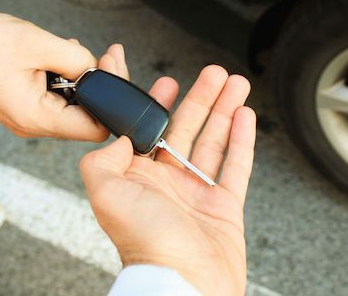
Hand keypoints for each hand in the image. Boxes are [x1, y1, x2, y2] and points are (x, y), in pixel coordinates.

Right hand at [0, 12, 128, 139]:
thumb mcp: (39, 44)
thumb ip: (77, 60)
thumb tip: (99, 72)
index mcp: (37, 118)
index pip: (95, 129)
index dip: (110, 101)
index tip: (110, 68)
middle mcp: (33, 126)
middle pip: (86, 117)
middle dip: (98, 83)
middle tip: (104, 54)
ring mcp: (28, 118)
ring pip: (72, 106)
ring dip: (80, 78)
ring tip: (72, 50)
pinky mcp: (24, 107)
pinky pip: (55, 99)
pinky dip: (64, 79)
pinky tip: (59, 56)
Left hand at [80, 65, 255, 294]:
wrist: (183, 283)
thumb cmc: (144, 244)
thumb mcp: (107, 195)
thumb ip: (103, 159)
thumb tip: (120, 136)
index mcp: (135, 175)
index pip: (140, 127)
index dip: (146, 98)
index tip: (155, 75)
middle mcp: (164, 180)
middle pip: (183, 127)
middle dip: (198, 97)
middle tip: (212, 72)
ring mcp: (195, 191)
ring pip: (211, 140)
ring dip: (223, 109)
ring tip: (234, 82)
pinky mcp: (222, 205)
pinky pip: (235, 165)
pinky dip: (241, 140)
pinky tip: (244, 116)